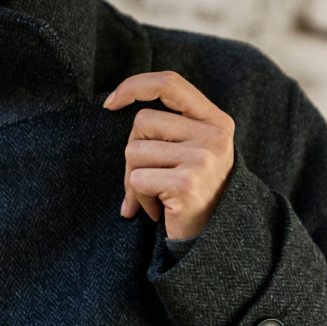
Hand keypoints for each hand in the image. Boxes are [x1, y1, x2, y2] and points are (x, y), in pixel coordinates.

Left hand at [102, 71, 234, 240]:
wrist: (213, 242)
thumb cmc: (192, 193)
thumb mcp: (190, 151)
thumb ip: (165, 127)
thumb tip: (112, 103)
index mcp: (216, 121)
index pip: (170, 83)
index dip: (135, 86)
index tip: (110, 103)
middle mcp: (214, 136)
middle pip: (142, 122)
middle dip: (134, 152)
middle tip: (150, 180)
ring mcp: (203, 159)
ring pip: (134, 152)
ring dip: (135, 180)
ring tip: (157, 197)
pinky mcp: (187, 184)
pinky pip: (137, 180)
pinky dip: (138, 198)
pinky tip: (159, 211)